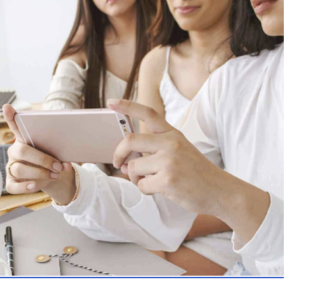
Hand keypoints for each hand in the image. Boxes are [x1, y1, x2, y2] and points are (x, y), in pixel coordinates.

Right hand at [3, 105, 76, 204]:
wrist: (53, 178)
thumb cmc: (53, 160)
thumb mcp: (57, 152)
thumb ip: (60, 152)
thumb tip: (66, 163)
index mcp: (25, 139)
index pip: (16, 126)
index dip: (11, 117)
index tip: (7, 107)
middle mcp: (15, 151)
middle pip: (22, 151)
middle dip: (42, 159)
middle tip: (58, 166)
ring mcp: (11, 166)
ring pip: (19, 169)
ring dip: (39, 173)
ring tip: (54, 175)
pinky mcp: (11, 182)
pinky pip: (13, 186)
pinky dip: (25, 187)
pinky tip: (35, 185)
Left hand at [109, 99, 233, 216]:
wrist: (220, 191)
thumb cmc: (198, 174)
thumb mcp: (180, 152)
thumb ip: (154, 152)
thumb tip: (125, 163)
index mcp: (173, 134)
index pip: (148, 114)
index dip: (128, 106)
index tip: (111, 102)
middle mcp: (171, 143)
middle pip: (130, 141)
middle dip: (118, 154)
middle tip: (117, 163)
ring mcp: (169, 161)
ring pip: (134, 167)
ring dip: (135, 178)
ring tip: (149, 181)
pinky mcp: (168, 180)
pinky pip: (142, 185)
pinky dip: (146, 189)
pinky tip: (160, 190)